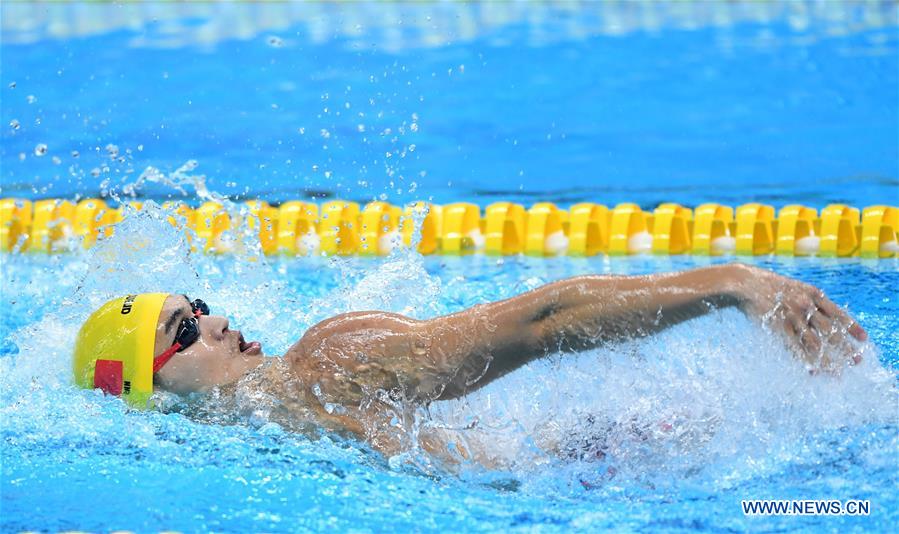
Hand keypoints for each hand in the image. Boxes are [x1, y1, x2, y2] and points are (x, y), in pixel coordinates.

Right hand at [727, 264, 867, 372]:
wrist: (745, 282)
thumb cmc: (769, 285)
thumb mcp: (794, 287)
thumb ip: (809, 299)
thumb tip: (824, 313)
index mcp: (813, 294)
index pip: (838, 313)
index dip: (852, 327)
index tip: (863, 339)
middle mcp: (806, 306)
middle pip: (831, 331)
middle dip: (845, 348)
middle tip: (856, 361)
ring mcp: (792, 317)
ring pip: (815, 343)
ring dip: (828, 360)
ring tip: (838, 374)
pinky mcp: (777, 327)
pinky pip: (794, 347)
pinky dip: (804, 360)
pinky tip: (812, 372)